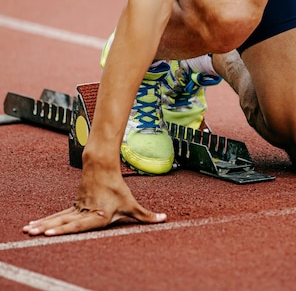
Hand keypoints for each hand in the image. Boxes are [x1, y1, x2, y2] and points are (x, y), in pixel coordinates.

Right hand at [23, 164, 165, 235]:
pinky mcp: (72, 205)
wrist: (101, 166)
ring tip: (27, 231)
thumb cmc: (116, 187)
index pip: (79, 224)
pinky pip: (56, 215)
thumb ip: (146, 215)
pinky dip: (44, 221)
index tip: (50, 233)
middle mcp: (84, 212)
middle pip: (63, 222)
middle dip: (47, 229)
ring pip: (56, 218)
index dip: (65, 230)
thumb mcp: (131, 203)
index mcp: (97, 214)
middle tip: (33, 234)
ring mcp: (76, 208)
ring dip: (42, 225)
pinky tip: (32, 227)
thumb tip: (164, 219)